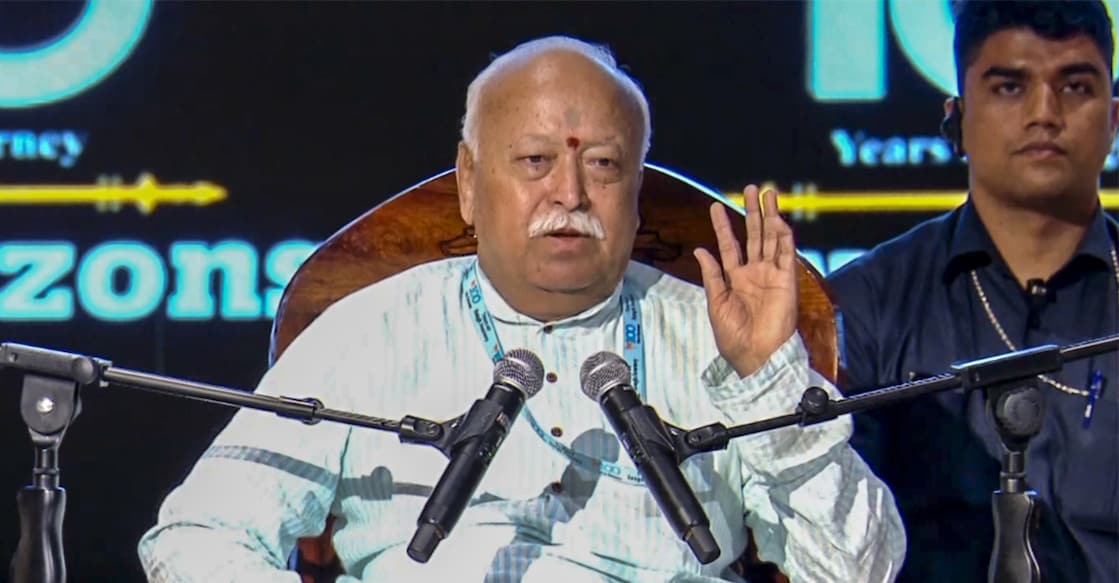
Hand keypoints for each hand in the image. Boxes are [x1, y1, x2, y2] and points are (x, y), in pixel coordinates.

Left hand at [693, 185, 797, 376]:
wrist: (756, 355)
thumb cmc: (734, 336)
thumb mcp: (716, 303)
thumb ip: (712, 275)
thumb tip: (700, 250)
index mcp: (735, 279)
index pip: (729, 246)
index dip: (722, 226)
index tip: (715, 206)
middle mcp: (755, 273)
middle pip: (754, 235)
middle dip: (751, 211)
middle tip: (750, 188)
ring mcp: (772, 274)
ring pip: (771, 238)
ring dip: (769, 216)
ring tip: (767, 193)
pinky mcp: (788, 280)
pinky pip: (786, 254)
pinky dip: (783, 236)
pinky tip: (777, 220)